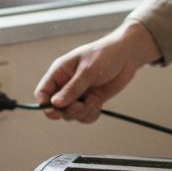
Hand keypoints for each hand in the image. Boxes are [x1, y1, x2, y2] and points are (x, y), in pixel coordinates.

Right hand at [34, 24, 160, 122]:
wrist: (128, 55)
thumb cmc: (105, 54)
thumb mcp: (87, 71)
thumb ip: (72, 89)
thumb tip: (55, 103)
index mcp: (59, 73)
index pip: (43, 93)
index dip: (45, 105)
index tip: (55, 111)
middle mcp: (66, 85)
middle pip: (56, 108)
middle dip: (69, 110)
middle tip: (81, 105)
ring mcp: (79, 94)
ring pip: (71, 114)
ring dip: (83, 112)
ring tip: (94, 100)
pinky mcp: (91, 100)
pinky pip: (85, 116)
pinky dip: (91, 114)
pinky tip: (98, 104)